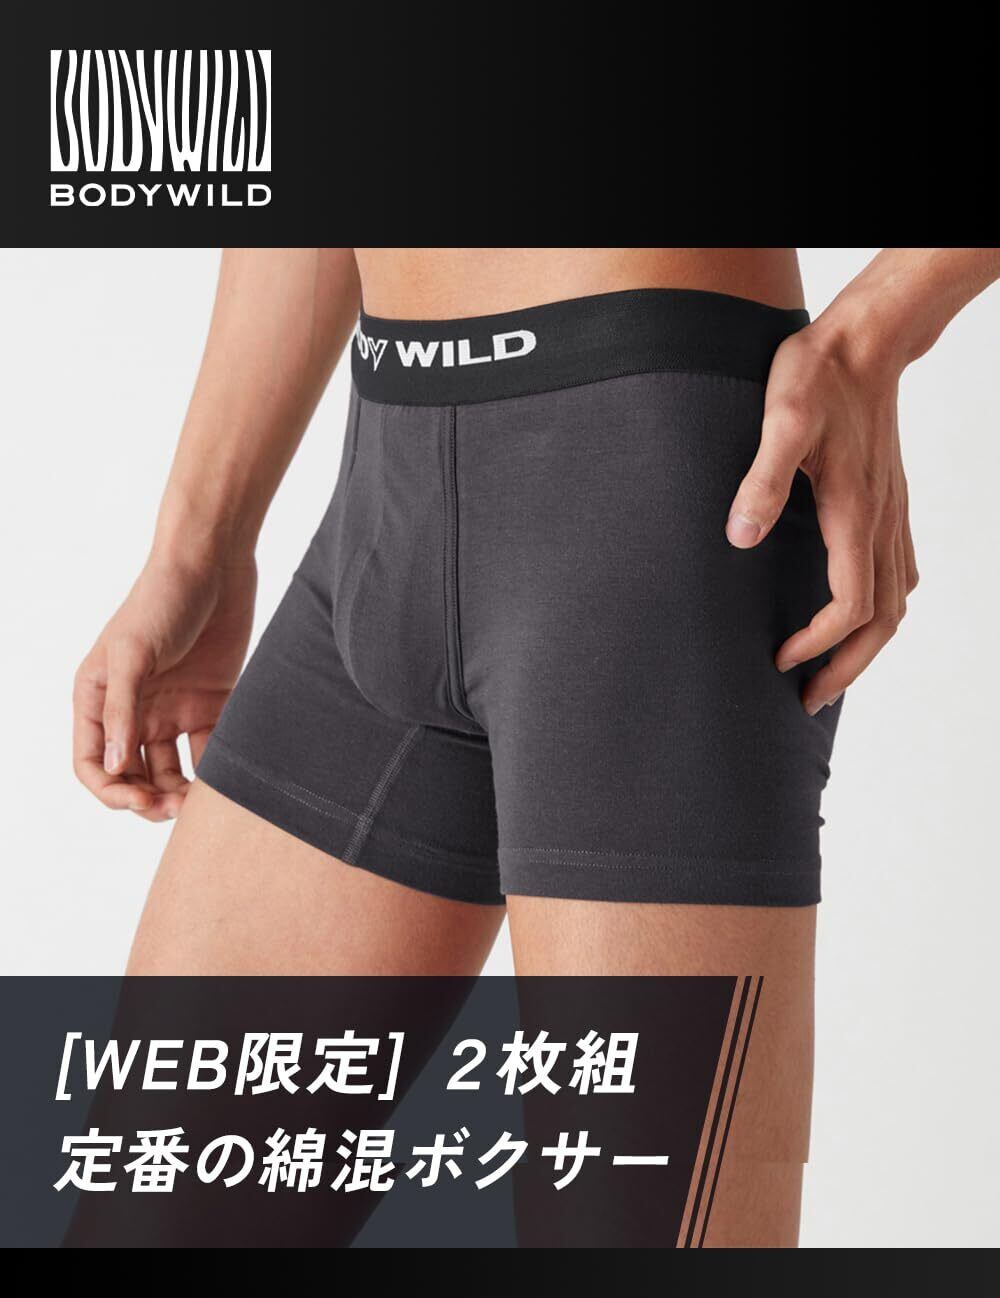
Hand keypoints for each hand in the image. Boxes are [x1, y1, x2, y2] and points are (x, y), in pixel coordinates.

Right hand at [73, 554, 255, 819]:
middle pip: (134, 776)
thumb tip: (116, 767)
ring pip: (172, 771)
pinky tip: (231, 777)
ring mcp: (172, 709)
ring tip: (207, 802)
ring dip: (184, 793)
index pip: (93, 764)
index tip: (143, 801)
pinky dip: (217, 769)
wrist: (214, 564)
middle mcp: (133, 710)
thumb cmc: (162, 598)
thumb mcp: (134, 652)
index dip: (112, 791)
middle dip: (151, 800)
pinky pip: (210, 750)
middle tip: (180, 809)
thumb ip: (123, 710)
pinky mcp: (211, 703)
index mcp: (99, 699)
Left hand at [726, 319, 917, 714]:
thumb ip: (762, 478)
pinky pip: (900, 574)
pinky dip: (882, 610)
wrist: (865, 342)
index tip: (781, 660)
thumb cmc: (819, 376)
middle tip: (810, 700)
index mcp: (854, 513)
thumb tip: (740, 536)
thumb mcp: (782, 419)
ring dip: (868, 646)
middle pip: (884, 620)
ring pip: (898, 601)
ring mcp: (892, 515)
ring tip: (830, 673)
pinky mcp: (890, 503)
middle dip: (849, 668)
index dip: (819, 644)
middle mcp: (882, 522)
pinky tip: (856, 614)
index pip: (852, 605)